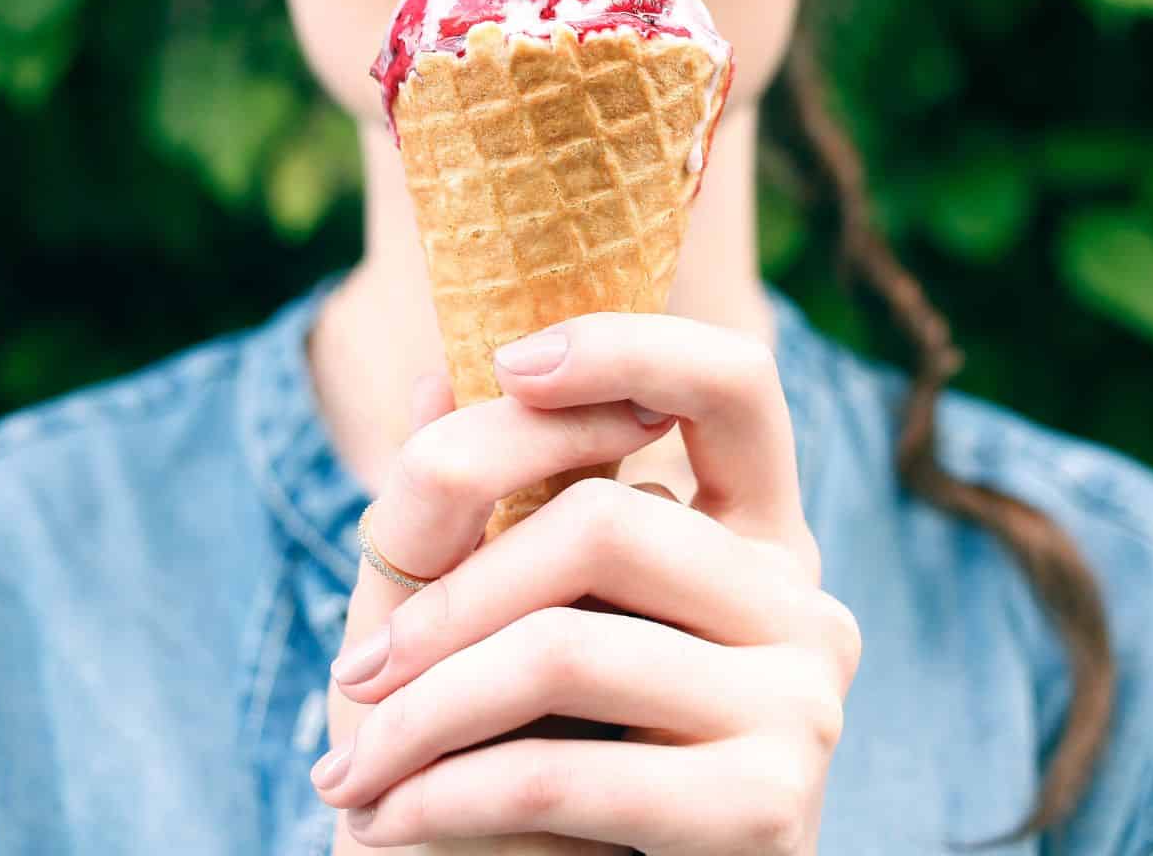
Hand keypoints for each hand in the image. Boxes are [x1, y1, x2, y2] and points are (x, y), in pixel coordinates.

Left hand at [316, 313, 861, 854]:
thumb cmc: (532, 758)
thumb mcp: (493, 624)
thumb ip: (479, 510)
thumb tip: (429, 374)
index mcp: (758, 540)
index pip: (738, 385)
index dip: (631, 346)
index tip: (507, 364)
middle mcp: (804, 607)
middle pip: (605, 520)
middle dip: (446, 601)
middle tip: (356, 673)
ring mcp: (802, 706)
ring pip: (562, 651)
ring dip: (418, 719)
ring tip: (348, 770)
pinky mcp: (768, 810)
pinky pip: (558, 773)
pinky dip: (442, 799)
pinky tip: (387, 823)